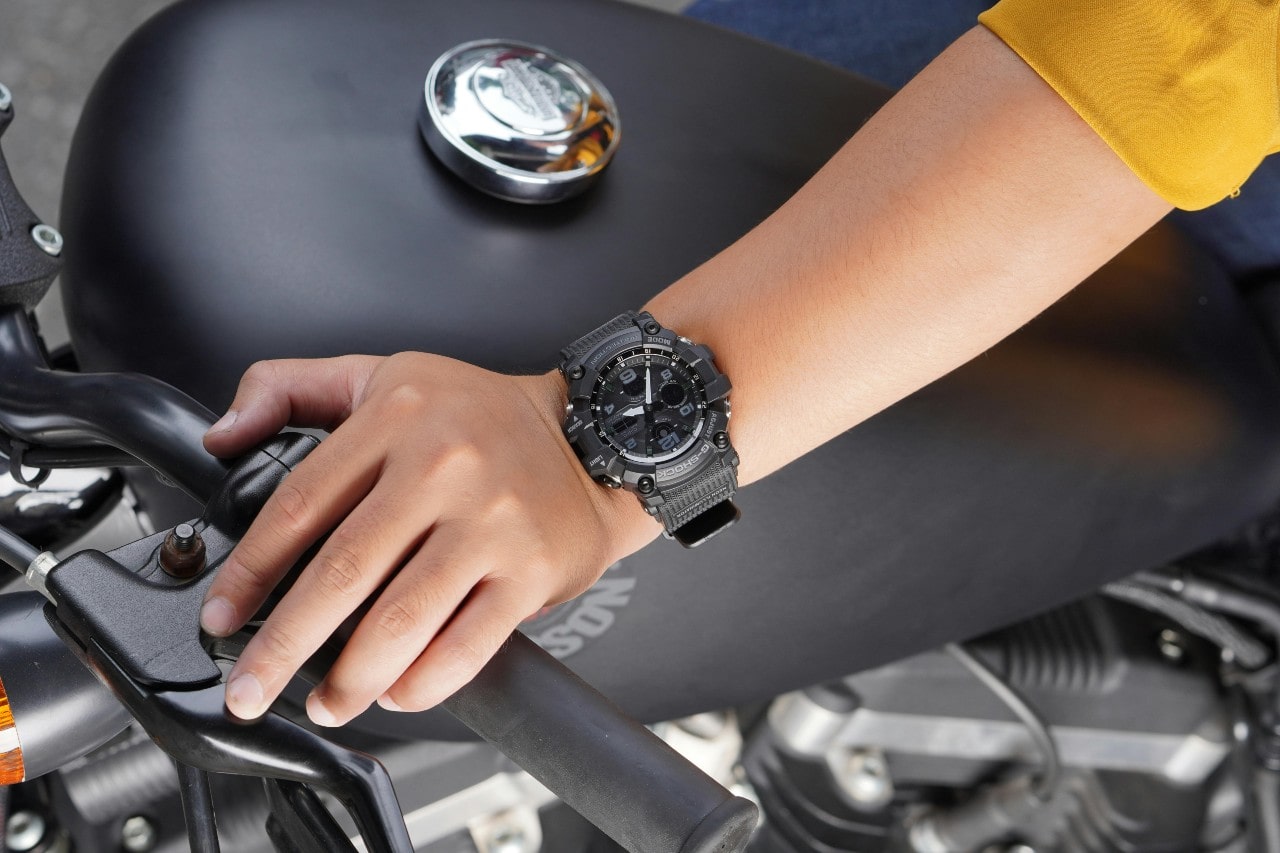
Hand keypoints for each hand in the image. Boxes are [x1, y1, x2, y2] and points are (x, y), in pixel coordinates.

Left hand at [200, 353, 659, 724]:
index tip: (223, 616)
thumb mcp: (384, 375)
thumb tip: (221, 436)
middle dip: (282, 644)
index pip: (301, 503)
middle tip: (250, 687)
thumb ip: (290, 388)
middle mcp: (444, 465)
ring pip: (401, 619)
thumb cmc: (483, 418)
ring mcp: (491, 521)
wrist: (593, 443)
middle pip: (343, 571)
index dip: (251, 570)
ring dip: (349, 678)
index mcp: (397, 416)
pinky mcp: (531, 570)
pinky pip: (467, 644)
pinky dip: (423, 682)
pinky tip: (395, 692)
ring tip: (325, 703)